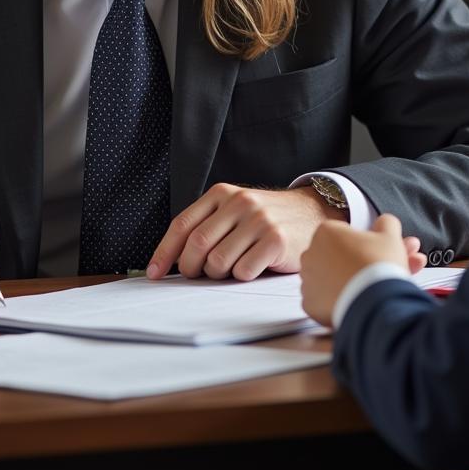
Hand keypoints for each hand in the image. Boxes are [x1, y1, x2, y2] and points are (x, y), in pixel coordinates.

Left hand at [146, 183, 345, 281]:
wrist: (314, 213)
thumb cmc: (268, 219)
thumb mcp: (236, 210)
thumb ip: (208, 225)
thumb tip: (173, 261)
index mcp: (222, 193)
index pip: (183, 225)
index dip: (165, 252)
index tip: (155, 273)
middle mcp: (240, 202)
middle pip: (196, 246)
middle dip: (192, 269)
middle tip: (201, 275)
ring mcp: (259, 220)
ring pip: (218, 263)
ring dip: (220, 274)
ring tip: (234, 266)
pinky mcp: (276, 240)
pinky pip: (243, 272)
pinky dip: (244, 276)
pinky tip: (256, 266)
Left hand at [300, 214, 427, 325]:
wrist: (376, 303)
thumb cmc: (380, 266)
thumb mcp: (390, 236)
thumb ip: (385, 222)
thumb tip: (383, 223)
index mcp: (325, 232)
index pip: (340, 232)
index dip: (356, 241)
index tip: (367, 252)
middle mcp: (310, 254)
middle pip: (328, 254)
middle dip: (343, 260)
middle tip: (364, 270)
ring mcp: (307, 280)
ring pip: (322, 277)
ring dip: (336, 280)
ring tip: (358, 287)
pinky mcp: (309, 304)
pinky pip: (320, 299)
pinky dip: (331, 301)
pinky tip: (349, 301)